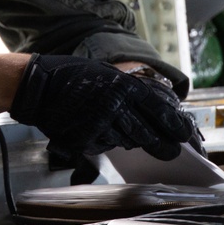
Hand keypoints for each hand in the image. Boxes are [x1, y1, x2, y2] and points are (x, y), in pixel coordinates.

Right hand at [9, 54, 195, 159]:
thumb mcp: (107, 73)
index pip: (159, 109)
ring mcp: (99, 124)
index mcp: (123, 85)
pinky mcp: (85, 139)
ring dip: (130, 139)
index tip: (185, 134)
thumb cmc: (73, 76)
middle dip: (162, 145)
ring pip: (127, 141)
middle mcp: (115, 105)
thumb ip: (130, 90)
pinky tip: (96, 128)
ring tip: (119, 127)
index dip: (175, 124)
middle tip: (171, 151)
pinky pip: (104, 146)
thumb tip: (154, 107)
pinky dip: (105, 141)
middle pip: (147, 133)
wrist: (39, 86)